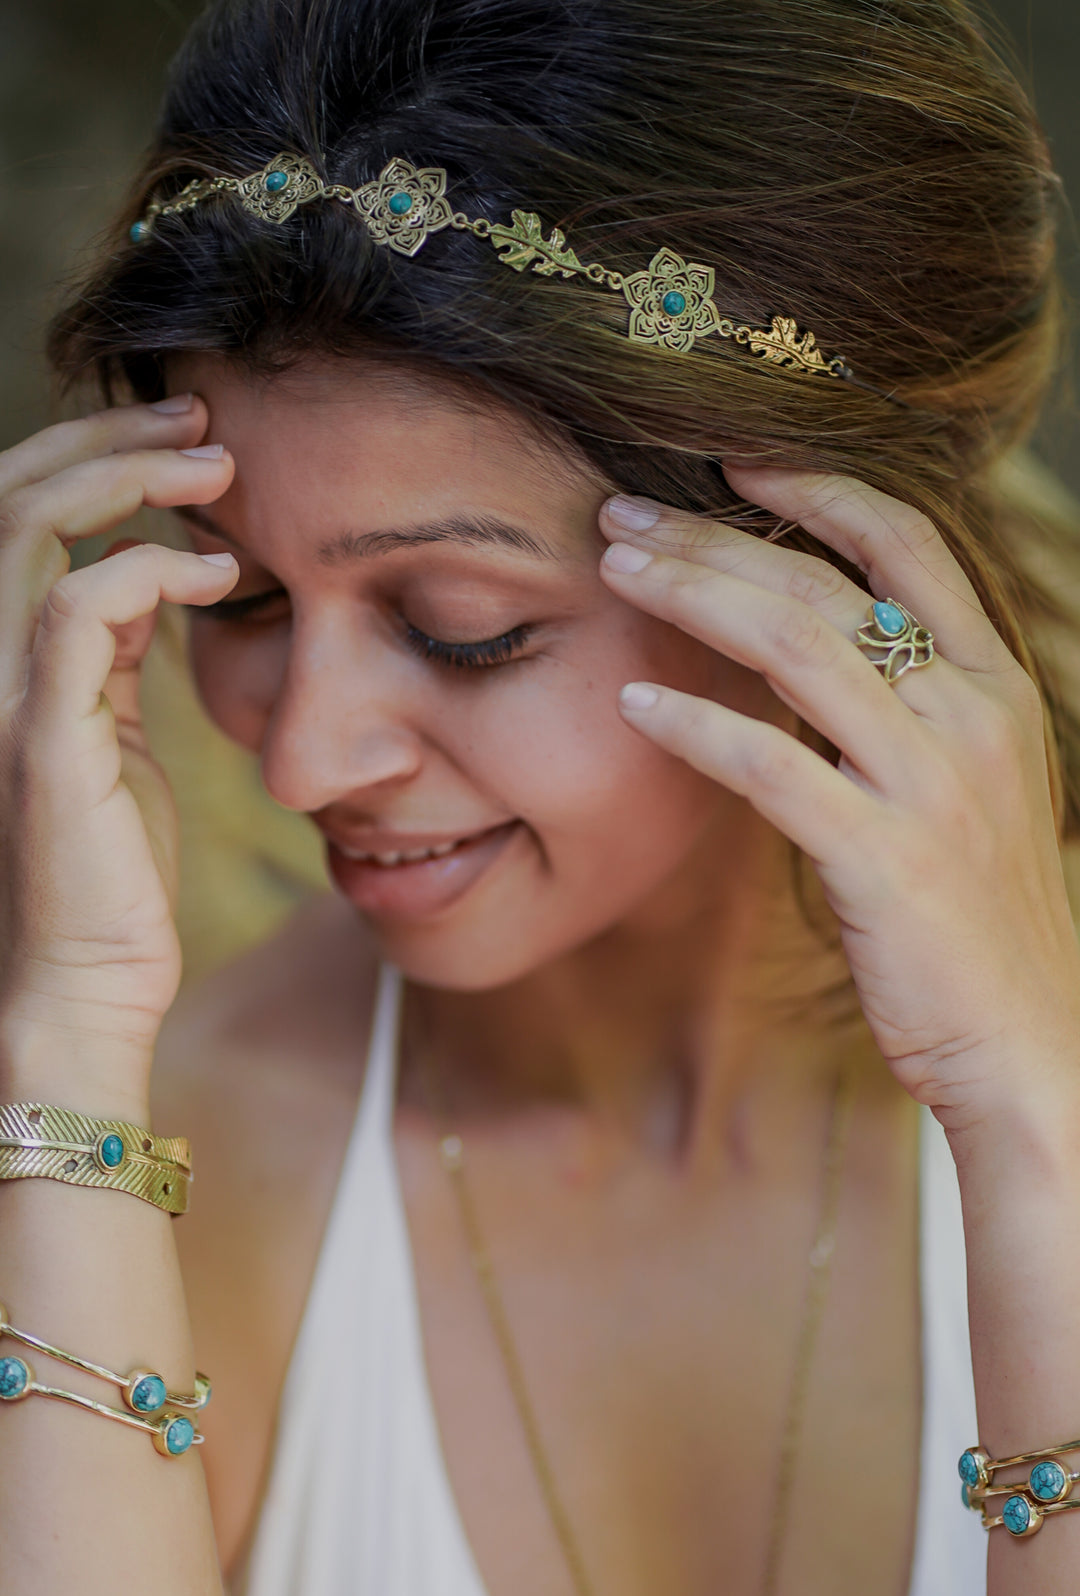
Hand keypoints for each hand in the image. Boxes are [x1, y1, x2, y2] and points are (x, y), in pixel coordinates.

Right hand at [0, 396, 236, 1094]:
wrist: (84, 984)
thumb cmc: (109, 870)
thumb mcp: (113, 735)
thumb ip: (117, 653)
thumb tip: (156, 574)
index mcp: (7, 653)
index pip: (21, 514)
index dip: (93, 457)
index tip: (190, 443)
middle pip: (13, 496)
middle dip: (109, 441)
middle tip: (205, 420)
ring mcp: (1, 693)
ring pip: (29, 531)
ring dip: (127, 479)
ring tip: (217, 466)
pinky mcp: (39, 737)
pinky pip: (75, 612)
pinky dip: (147, 571)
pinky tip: (218, 576)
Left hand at [598, 467, 1079, 1130]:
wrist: (1032, 1039)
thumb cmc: (976, 914)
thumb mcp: (965, 786)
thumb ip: (902, 711)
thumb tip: (803, 652)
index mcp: (995, 683)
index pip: (908, 543)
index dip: (818, 488)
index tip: (731, 461)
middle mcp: (972, 713)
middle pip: (827, 584)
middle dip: (715, 537)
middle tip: (623, 514)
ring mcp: (932, 781)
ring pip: (798, 646)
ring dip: (694, 597)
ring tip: (614, 572)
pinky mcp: (884, 856)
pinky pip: (772, 767)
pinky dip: (696, 727)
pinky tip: (634, 706)